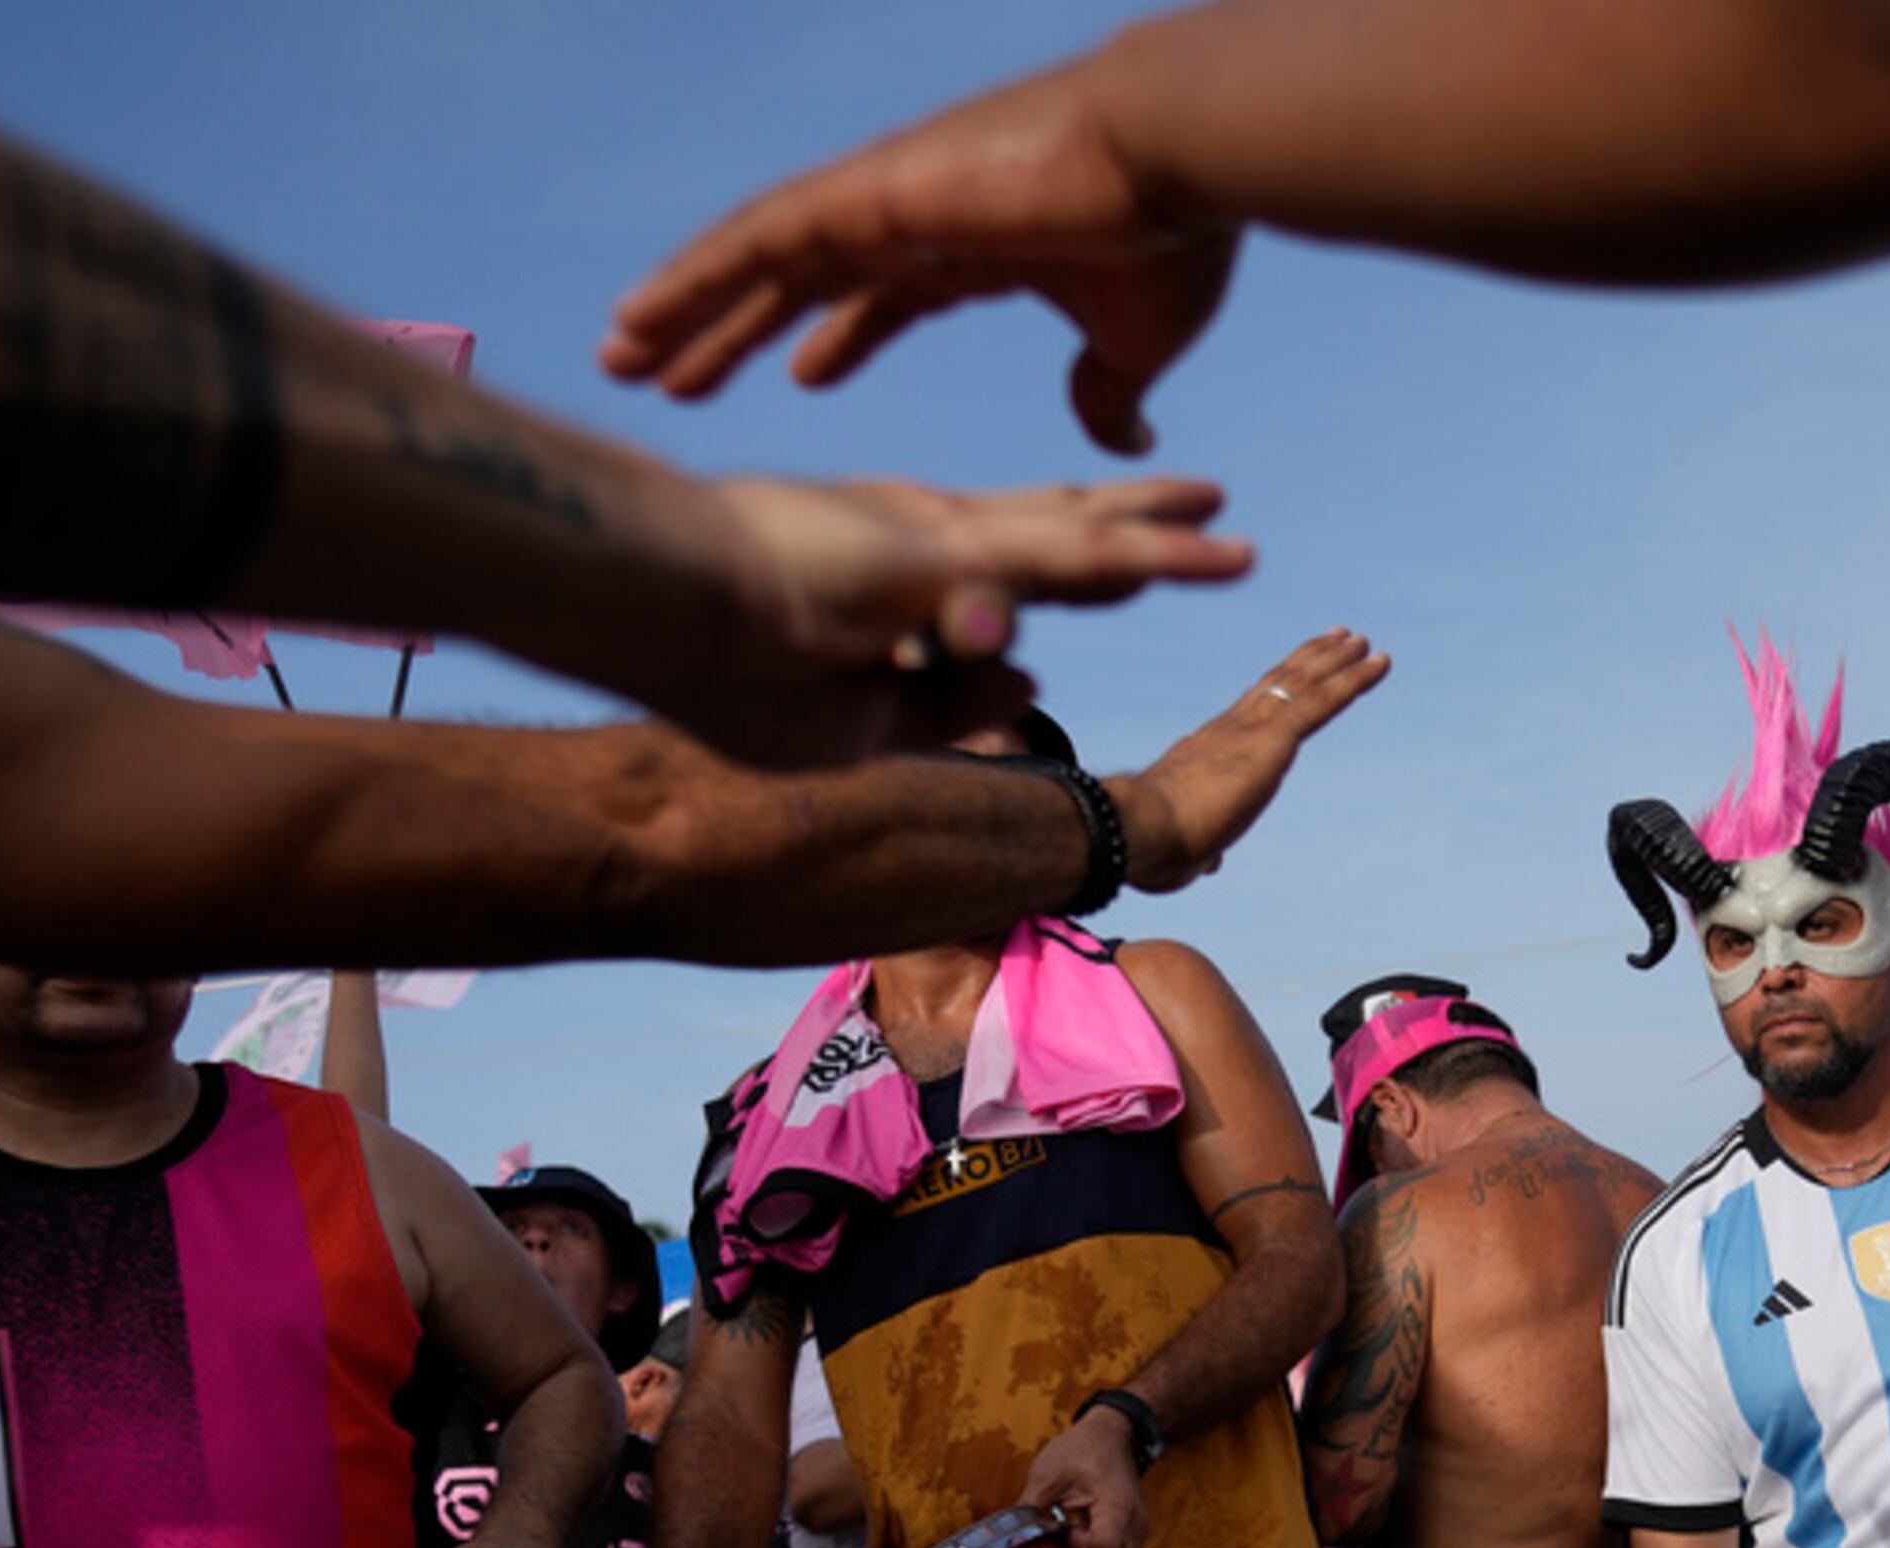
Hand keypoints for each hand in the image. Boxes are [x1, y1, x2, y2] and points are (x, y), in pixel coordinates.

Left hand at [600, 55, 1239, 456]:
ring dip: (687, 307)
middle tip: (666, 373)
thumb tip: (1114, 437)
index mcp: (972, 248)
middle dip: (731, 328)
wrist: (1175, 154)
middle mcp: (912, 218)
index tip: (798, 374)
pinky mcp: (863, 197)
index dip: (835, 335)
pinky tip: (638, 315)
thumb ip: (1109, 390)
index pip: (881, 295)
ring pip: (758, 261)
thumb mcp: (1133, 342)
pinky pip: (754, 242)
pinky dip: (693, 278)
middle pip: (797, 281)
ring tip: (621, 354)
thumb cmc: (1170, 237)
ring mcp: (880, 202)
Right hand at [649, 475, 1253, 768]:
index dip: (1079, 562)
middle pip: (1061, 529)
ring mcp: (941, 540)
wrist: (658, 606)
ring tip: (1231, 522)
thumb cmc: (719, 661)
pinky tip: (1197, 553)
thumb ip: (945, 696)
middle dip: (1136, 523)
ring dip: (1161, 534)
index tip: (1137, 563)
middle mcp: (932, 541)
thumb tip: (1033, 687)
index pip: (1010, 568)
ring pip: (1080, 537)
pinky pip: (1064, 553)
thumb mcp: (855, 708)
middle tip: (1208, 498)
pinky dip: (1135, 554)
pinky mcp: (946, 548)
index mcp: (904, 576)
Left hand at [1020, 1405, 1146, 1547]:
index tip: (1062, 1532)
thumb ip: (1027, 1511)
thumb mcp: (1046, 1474)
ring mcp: (1136, 1536)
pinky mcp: (1130, 1538)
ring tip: (1068, 1545)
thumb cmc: (1083, 1449)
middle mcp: (1134, 1528)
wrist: (1113, 1435)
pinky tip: (1077, 1544)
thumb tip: (1001, 1540)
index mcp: (1116, 1508)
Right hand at [1113, 631, 1394, 889]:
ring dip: (1338, 661)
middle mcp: (1229, 730)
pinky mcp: (1273, 740)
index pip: (1248, 714)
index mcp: (1207, 751)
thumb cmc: (1151, 846)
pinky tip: (1379, 662)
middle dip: (1310, 660)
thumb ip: (1203, 851)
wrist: (1138, 828)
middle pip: (1277, 684)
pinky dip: (1354, 680)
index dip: (1275, 691)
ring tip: (1364, 642)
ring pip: (1303, 683)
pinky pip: (1322, 702)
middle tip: (1339, 638)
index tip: (1295, 673)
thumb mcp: (1185, 850)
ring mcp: (1251, 730)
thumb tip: (1210, 863)